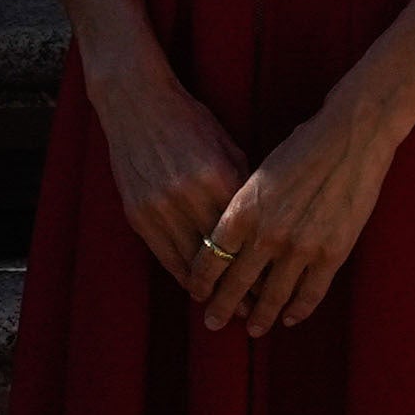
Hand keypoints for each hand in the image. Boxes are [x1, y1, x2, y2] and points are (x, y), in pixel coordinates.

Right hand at [81, 37, 252, 294]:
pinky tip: (199, 289)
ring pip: (191, 264)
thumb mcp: (226, 147)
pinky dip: (184, 276)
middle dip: (242, 288)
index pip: (246, 235)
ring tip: (230, 310)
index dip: (262, 266)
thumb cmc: (189, 121)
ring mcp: (159, 207)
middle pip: (221, 257)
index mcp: (218, 177)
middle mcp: (188, 196)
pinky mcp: (138, 214)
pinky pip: (165, 256)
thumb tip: (262, 225)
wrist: (136, 103)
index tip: (278, 287)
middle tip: (259, 311)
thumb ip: (242, 187)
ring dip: (212, 291)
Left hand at [191, 81, 412, 334]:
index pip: (210, 257)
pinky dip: (298, 310)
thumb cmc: (301, 147)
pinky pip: (310, 293)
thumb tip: (226, 237)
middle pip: (236, 283)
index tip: (197, 292)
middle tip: (212, 323)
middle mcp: (266, 233)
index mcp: (242, 210)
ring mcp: (300, 247)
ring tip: (252, 330)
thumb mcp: (258, 175)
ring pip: (273, 296)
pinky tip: (289, 318)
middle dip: (222, 307)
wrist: (349, 138)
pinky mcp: (332, 253)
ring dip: (260, 317)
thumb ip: (242, 208)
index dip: (202, 280)